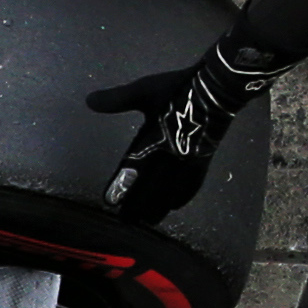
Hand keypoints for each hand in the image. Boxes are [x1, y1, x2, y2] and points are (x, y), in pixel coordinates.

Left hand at [87, 38, 273, 222]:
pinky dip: (183, 196)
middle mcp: (171, 153)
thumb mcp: (144, 90)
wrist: (217, 87)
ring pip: (172, 189)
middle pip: (152, 186)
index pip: (133, 167)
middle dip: (138, 204)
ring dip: (159, 206)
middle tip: (126, 221)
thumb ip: (117, 99)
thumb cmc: (178, 88)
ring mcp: (190, 158)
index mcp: (154, 137)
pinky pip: (193, 183)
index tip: (110, 201)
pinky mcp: (204, 158)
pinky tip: (174, 206)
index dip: (122, 184)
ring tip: (147, 221)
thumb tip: (89, 101)